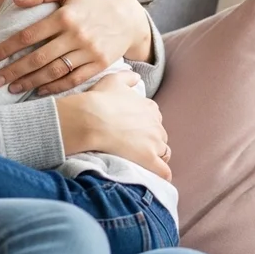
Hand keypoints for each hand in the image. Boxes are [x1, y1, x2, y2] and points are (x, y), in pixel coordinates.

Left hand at [0, 0, 151, 95]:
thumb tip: (17, 2)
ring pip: (54, 71)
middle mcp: (76, 35)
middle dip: (14, 71)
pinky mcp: (99, 65)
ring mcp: (88, 52)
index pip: (29, 35)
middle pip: (38, 57)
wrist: (128, 17)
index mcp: (65, 16)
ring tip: (12, 88)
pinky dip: (54, 88)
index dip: (7, 48)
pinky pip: (73, 80)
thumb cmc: (93, 1)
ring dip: (30, 82)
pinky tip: (39, 91)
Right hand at [56, 72, 171, 179]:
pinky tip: (155, 177)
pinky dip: (162, 174)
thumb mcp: (113, 79)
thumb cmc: (99, 99)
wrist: (90, 119)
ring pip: (164, 153)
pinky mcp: (149, 159)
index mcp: (149, 108)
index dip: (145, 125)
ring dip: (156, 157)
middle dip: (151, 141)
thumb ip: (128, 77)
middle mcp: (156, 124)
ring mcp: (154, 143)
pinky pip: (164, 171)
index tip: (134, 130)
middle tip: (134, 147)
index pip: (154, 118)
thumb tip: (136, 76)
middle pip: (160, 136)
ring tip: (141, 162)